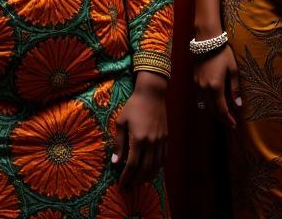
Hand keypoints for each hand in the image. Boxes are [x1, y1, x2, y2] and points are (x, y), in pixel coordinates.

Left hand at [113, 72, 167, 188]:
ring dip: (147, 177)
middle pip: (145, 169)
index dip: (126, 176)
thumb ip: (119, 143)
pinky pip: (163, 158)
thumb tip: (115, 161)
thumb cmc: (133, 106)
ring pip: (156, 166)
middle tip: (129, 187)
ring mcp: (160, 141)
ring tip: (139, 182)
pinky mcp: (166, 138)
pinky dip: (157, 168)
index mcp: (138, 139)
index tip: (121, 184)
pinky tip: (152, 171)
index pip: (132, 164)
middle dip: (136, 180)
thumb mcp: (121, 122)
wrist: (152, 94)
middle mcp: (151, 143)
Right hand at [194, 44, 241, 128]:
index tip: (235, 125)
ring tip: (224, 114)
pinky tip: (214, 102)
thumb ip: (235, 89)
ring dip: (214, 112)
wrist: (207, 40)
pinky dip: (208, 103)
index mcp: (215, 86)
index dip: (228, 119)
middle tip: (231, 123)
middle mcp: (204, 88)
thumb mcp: (233, 70)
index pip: (221, 109)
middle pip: (212, 110)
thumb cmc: (223, 54)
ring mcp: (197, 84)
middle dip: (222, 118)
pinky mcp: (194, 79)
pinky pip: (200, 97)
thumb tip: (238, 105)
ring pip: (205, 104)